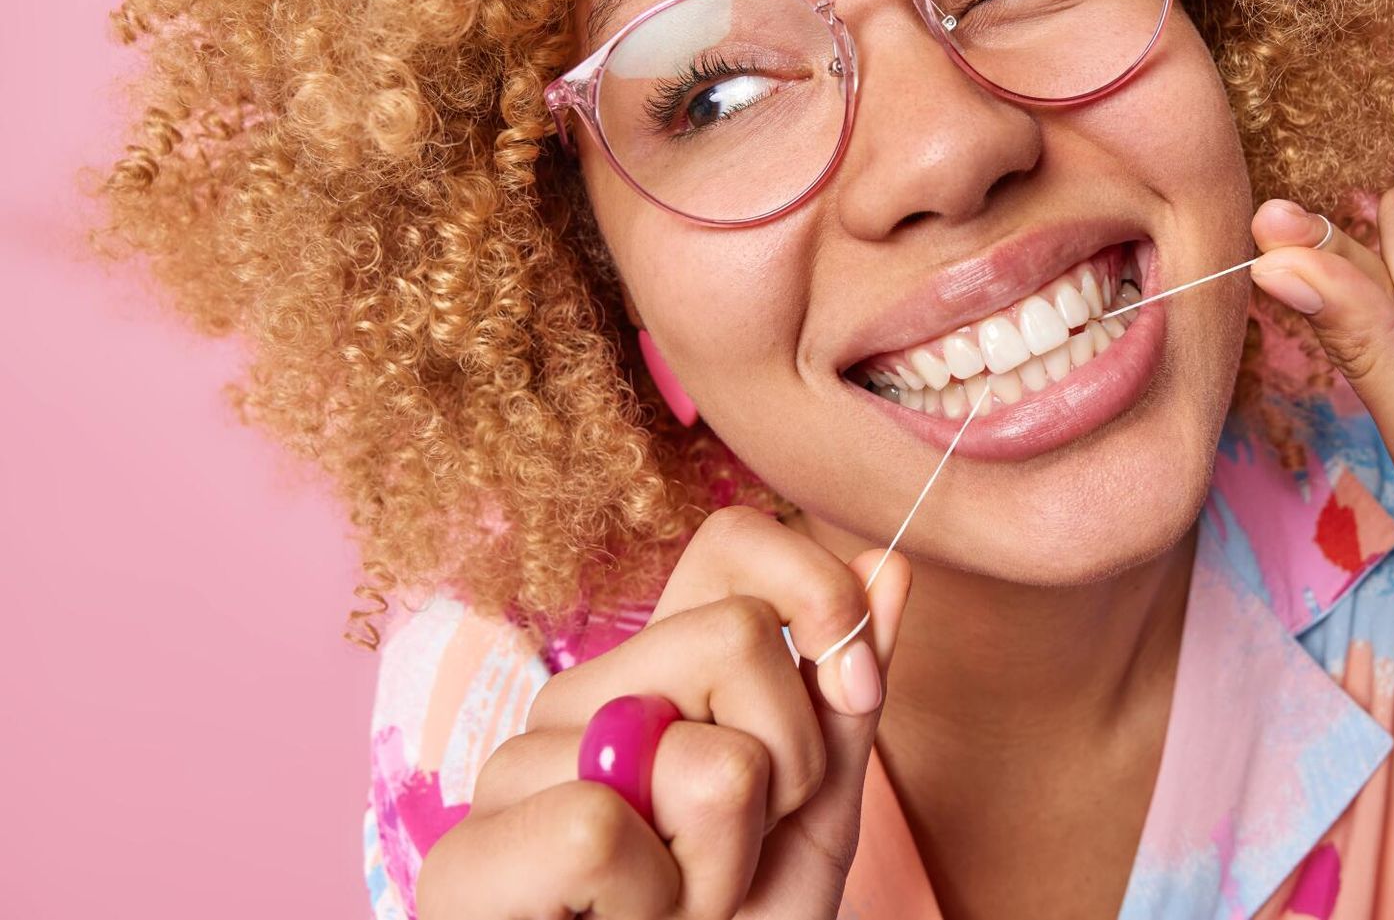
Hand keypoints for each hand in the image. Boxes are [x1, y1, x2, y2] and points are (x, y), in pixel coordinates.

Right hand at [415, 506, 908, 919]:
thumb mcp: (815, 816)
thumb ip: (845, 695)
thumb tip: (893, 561)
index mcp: (653, 678)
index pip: (730, 545)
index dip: (815, 587)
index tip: (855, 682)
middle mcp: (575, 702)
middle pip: (738, 636)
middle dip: (789, 768)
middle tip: (738, 850)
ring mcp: (509, 774)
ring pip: (697, 754)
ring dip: (724, 862)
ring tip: (677, 906)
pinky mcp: (466, 862)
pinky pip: (598, 829)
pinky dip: (649, 904)